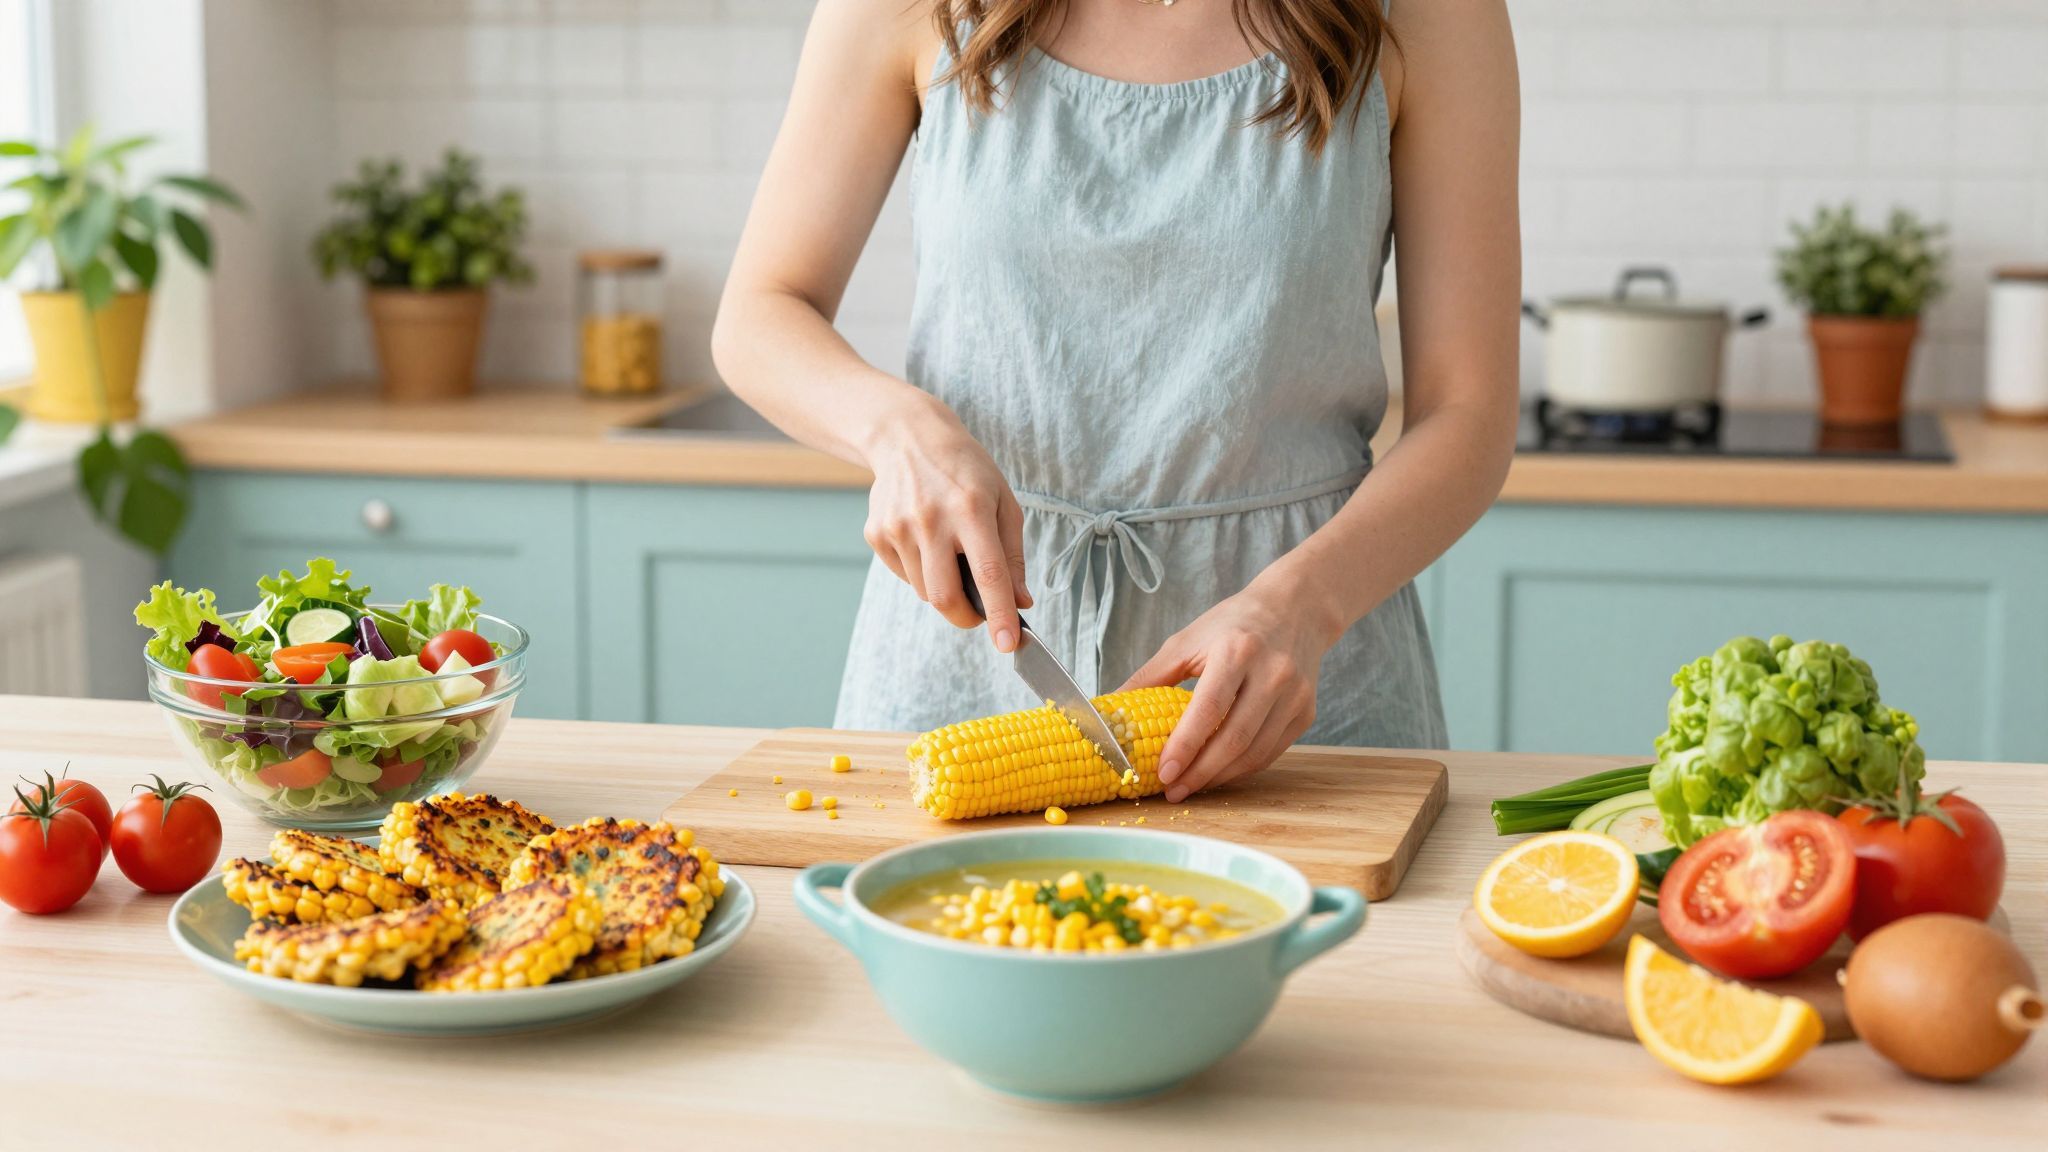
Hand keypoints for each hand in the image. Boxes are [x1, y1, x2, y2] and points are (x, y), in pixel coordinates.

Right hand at [861, 395, 1031, 651]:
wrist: (906, 436)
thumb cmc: (965, 470)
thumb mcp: (1003, 501)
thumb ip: (1013, 555)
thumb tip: (1021, 603)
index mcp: (971, 509)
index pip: (988, 574)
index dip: (1000, 614)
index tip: (1009, 644)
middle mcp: (931, 519)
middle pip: (945, 597)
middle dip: (966, 618)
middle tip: (979, 614)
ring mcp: (898, 527)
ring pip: (925, 591)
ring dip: (944, 588)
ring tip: (950, 553)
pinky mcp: (876, 533)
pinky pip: (904, 576)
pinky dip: (921, 572)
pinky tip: (925, 540)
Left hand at [1119, 580, 1340, 802]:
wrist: (1295, 610)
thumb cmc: (1233, 625)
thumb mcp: (1187, 640)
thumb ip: (1150, 677)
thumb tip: (1110, 711)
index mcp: (1237, 650)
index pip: (1209, 708)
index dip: (1185, 745)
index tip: (1163, 773)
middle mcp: (1272, 673)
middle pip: (1235, 739)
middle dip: (1200, 773)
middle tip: (1172, 791)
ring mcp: (1294, 696)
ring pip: (1255, 753)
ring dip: (1219, 777)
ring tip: (1190, 786)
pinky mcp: (1306, 713)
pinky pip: (1271, 752)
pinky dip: (1242, 769)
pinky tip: (1218, 773)